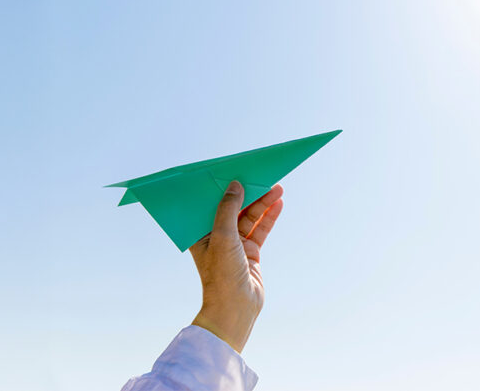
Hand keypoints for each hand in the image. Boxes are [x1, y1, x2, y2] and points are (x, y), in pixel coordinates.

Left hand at [190, 180, 282, 352]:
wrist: (236, 308)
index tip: (234, 171)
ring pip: (250, 218)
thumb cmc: (222, 274)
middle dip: (248, 193)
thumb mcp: (223, 236)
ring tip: (277, 187)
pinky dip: (269, 217)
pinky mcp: (250, 252)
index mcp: (200, 233)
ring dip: (263, 203)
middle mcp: (216, 237)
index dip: (222, 189)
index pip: (210, 205)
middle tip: (262, 176)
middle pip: (234, 209)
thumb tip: (235, 185)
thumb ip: (229, 209)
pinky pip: (260, 229)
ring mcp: (234, 245)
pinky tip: (279, 204)